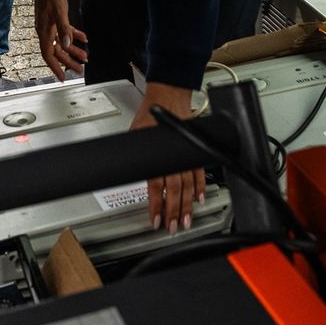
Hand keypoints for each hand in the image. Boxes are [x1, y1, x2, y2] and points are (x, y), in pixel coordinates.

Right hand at [31, 0, 86, 79]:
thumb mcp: (59, 12)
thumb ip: (64, 29)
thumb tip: (68, 44)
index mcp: (44, 31)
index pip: (49, 55)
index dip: (55, 67)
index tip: (62, 78)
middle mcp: (45, 31)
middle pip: (57, 51)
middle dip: (68, 62)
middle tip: (80, 69)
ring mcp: (50, 25)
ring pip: (62, 43)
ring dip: (73, 50)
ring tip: (85, 56)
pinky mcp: (54, 19)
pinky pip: (64, 32)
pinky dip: (74, 35)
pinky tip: (83, 38)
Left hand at [131, 83, 205, 235]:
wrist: (168, 97)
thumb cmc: (150, 115)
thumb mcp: (134, 136)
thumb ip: (134, 157)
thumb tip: (124, 174)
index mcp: (156, 154)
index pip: (156, 186)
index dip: (156, 205)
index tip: (156, 220)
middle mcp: (173, 156)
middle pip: (175, 190)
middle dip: (174, 211)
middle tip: (173, 227)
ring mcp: (186, 154)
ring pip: (189, 185)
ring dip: (188, 205)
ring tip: (187, 220)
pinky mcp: (194, 151)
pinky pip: (200, 173)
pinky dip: (201, 187)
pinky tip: (200, 199)